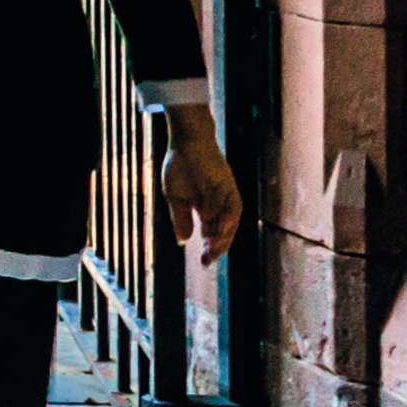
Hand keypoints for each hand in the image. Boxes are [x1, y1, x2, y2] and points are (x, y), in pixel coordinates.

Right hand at [162, 118, 241, 261]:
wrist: (186, 142)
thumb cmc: (180, 166)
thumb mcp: (175, 196)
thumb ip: (181, 218)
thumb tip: (183, 241)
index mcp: (208, 210)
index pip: (213, 235)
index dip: (210, 250)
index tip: (203, 264)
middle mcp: (221, 206)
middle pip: (225, 233)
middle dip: (218, 247)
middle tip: (207, 260)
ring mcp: (226, 196)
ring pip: (231, 222)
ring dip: (223, 235)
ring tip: (211, 247)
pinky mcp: (228, 186)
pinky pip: (231, 205)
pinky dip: (223, 216)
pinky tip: (211, 225)